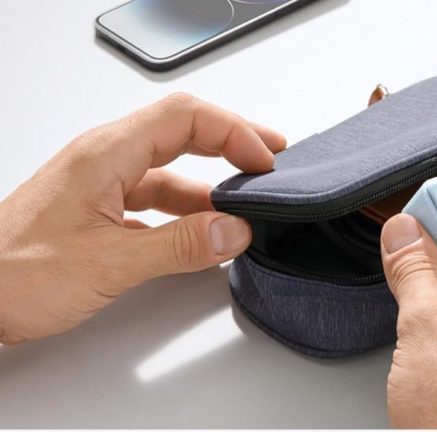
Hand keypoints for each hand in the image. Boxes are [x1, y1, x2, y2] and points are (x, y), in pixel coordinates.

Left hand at [0, 93, 284, 344]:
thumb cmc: (13, 272)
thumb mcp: (107, 261)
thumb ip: (178, 245)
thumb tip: (234, 230)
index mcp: (106, 153)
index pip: (185, 117)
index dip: (232, 131)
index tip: (262, 160)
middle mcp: (106, 160)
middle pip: (183, 132)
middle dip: (232, 143)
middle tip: (270, 160)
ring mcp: (103, 185)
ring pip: (172, 170)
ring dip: (212, 185)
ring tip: (246, 205)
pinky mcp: (101, 211)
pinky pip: (156, 199)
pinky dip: (189, 211)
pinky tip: (205, 232)